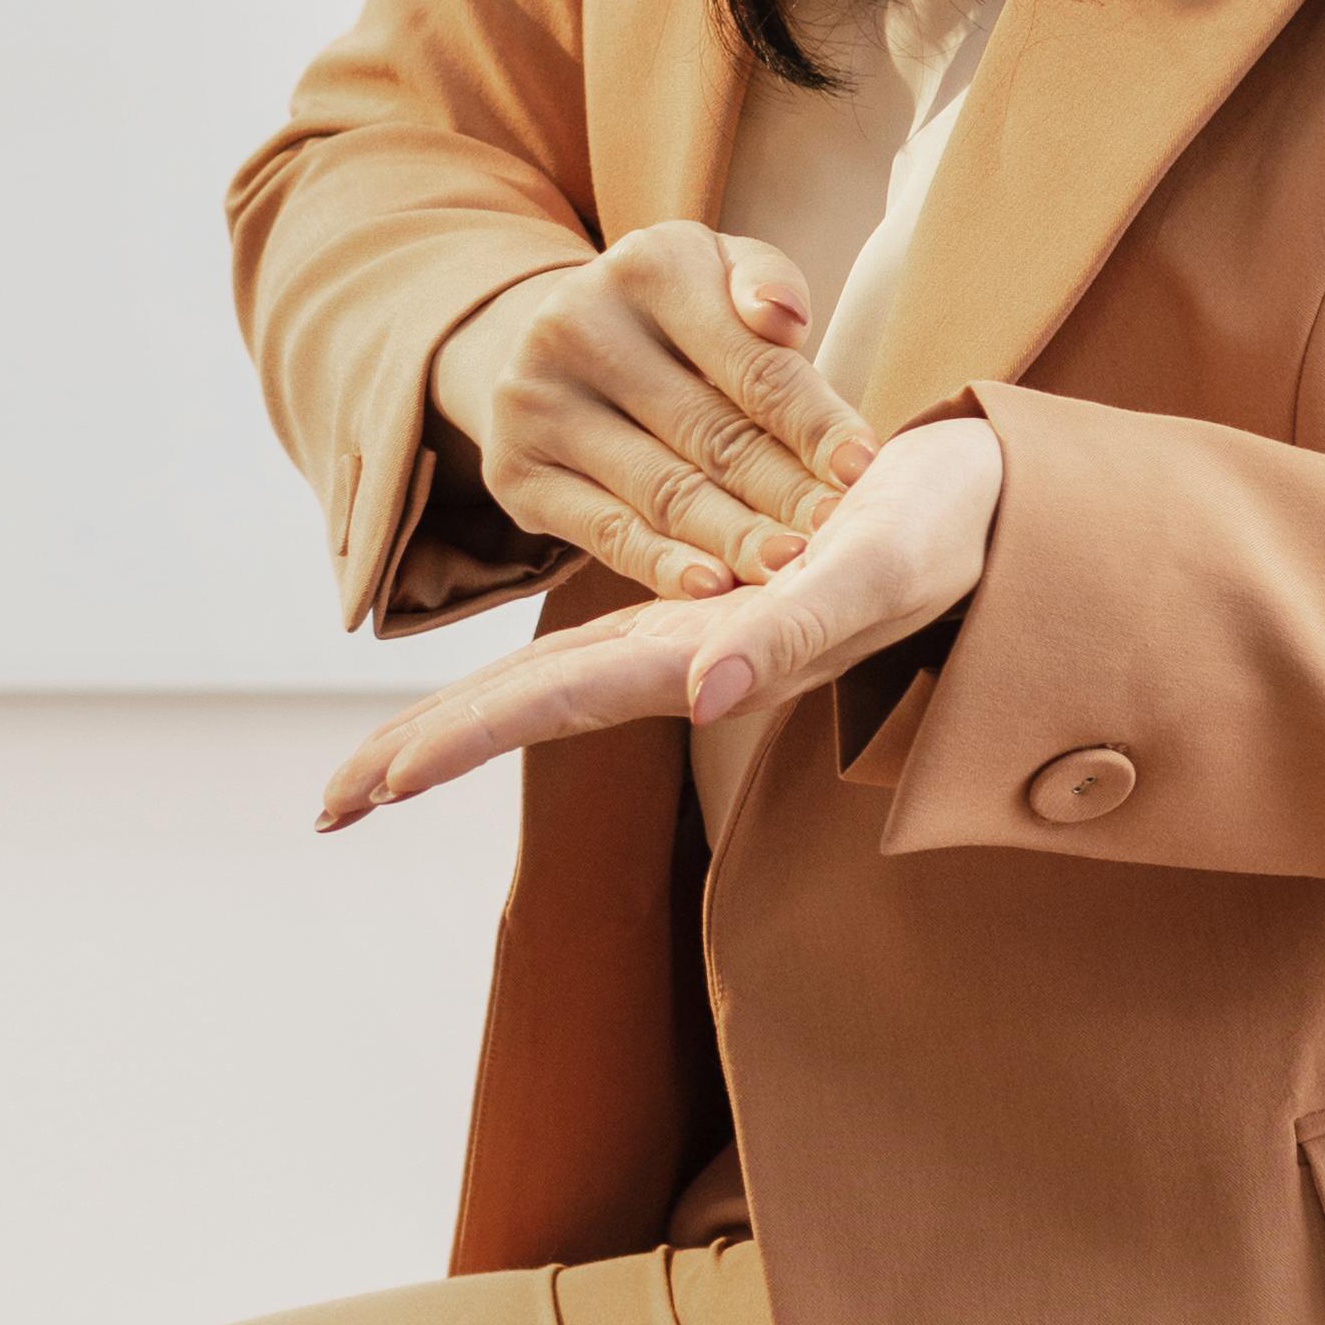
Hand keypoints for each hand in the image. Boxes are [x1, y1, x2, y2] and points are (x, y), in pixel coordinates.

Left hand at [319, 409, 1001, 825]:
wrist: (1001, 517)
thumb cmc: (951, 537)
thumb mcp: (877, 572)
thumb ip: (796, 634)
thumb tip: (701, 693)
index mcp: (703, 659)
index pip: (548, 704)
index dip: (452, 739)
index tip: (366, 789)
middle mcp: (682, 662)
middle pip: (524, 711)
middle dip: (422, 754)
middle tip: (323, 806)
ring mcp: (690, 642)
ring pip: (547, 687)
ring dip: (458, 727)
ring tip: (369, 769)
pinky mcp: (705, 610)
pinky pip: (593, 651)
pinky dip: (525, 681)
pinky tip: (487, 702)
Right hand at [424, 224, 877, 602]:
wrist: (544, 347)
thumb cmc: (671, 317)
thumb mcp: (718, 274)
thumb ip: (768, 285)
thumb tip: (785, 323)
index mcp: (648, 266)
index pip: (752, 362)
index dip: (814, 422)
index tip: (863, 470)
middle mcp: (577, 325)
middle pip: (710, 431)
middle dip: (785, 492)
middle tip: (839, 539)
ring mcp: (537, 402)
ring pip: (664, 490)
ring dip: (736, 539)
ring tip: (794, 572)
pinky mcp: (515, 472)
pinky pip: (606, 533)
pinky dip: (664, 566)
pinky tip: (716, 589)